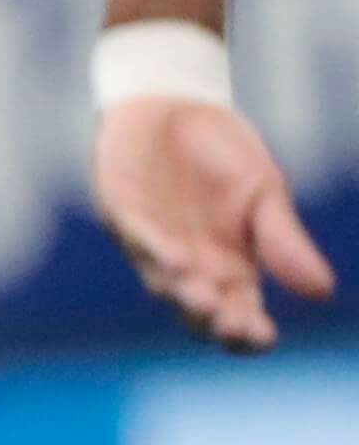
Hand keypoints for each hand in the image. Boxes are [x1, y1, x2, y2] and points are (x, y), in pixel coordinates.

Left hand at [93, 95, 330, 351]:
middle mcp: (187, 265)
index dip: (247, 330)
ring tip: (206, 300)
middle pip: (197, 309)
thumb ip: (283, 241)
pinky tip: (179, 259)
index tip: (263, 338)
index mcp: (228, 267)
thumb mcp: (264, 195)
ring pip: (163, 280)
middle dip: (213, 320)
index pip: (238, 312)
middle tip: (230, 328)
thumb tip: (321, 292)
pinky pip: (138, 236)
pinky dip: (158, 249)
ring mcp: (150, 242)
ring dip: (184, 291)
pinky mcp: (121, 212)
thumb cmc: (222, 156)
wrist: (177, 106)